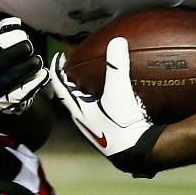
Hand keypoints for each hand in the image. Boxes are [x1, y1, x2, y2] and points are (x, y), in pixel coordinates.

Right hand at [0, 18, 46, 115]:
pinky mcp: (3, 105)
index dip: (4, 42)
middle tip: (29, 46)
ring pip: (7, 82)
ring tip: (38, 59)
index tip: (21, 34)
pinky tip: (43, 75)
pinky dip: (32, 85)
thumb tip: (14, 24)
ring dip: (25, 69)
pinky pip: (18, 96)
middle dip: (15, 54)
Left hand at [47, 38, 161, 177]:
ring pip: (83, 105)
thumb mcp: (119, 92)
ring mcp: (94, 128)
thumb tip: (117, 41)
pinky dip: (99, 101)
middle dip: (70, 80)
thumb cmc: (123, 126)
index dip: (57, 70)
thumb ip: (117, 67)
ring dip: (84, 91)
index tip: (58, 56)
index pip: (60, 86)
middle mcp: (83, 120)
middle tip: (74, 65)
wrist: (138, 153)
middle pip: (70, 96)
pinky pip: (98, 112)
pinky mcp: (107, 132)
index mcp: (79, 110)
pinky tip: (112, 98)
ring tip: (91, 79)